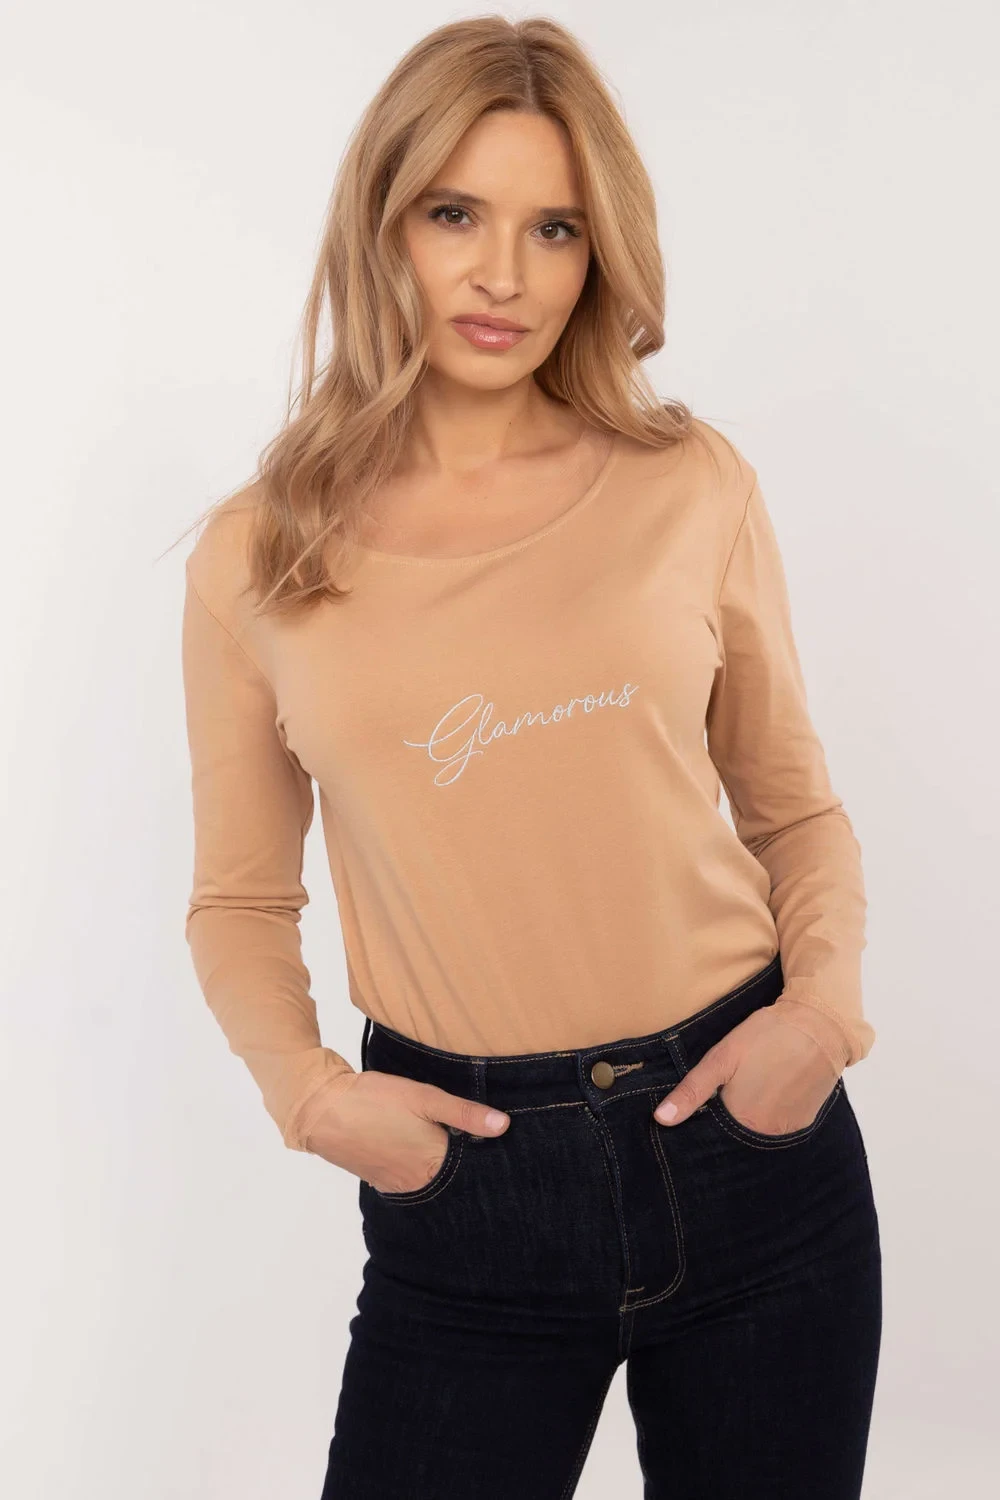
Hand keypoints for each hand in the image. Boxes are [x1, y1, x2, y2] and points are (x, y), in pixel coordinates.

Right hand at [303, 1069, 509, 1191]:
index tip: (485, 1137)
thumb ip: (465, 1114)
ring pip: (428, 1177)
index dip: (479, 1150)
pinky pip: (407, 1177)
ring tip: (432, 1136)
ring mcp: (395, 1185)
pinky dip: (414, 1165)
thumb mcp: (425, 1098)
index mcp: (434, 1165)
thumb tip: (504, 1126)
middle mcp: (417, 1183)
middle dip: (458, 1158)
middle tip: (458, 1133)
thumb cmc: (376, 1100)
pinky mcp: (378, 1180)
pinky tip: (410, 1144)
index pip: (471, 1167)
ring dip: (434, 1161)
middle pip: (450, 1175)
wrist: (322, 1110)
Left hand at [652, 1005, 840, 1132]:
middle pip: (737, 1135)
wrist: (820, 1024)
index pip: (713, 1136)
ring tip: (750, 1088)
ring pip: (758, 1131)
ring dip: (749, 1117)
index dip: (703, 1122)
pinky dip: (770, 1114)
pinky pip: (780, 1126)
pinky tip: (768, 1091)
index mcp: (743, 1122)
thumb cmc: (766, 1037)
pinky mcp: (805, 1120)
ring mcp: (789, 1130)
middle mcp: (767, 1134)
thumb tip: (661, 1119)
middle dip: (726, 1120)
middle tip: (730, 1089)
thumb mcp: (722, 1058)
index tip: (701, 1105)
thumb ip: (692, 1091)